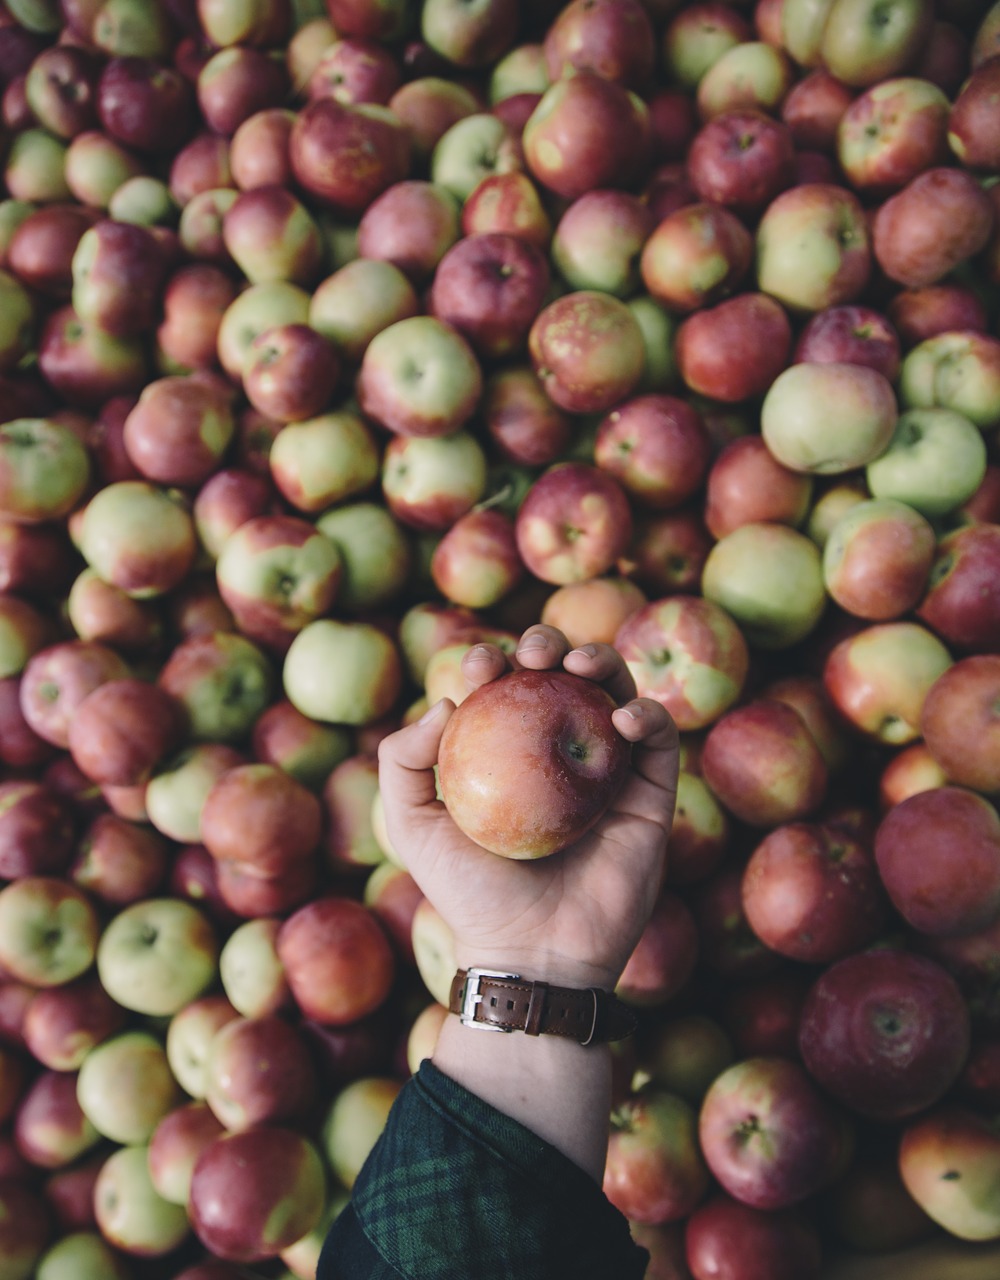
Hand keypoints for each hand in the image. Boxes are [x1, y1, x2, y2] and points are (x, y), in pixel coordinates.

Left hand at [378, 625, 679, 991]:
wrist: (532, 954)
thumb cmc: (470, 894)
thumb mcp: (413, 827)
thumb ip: (402, 761)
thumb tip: (447, 701)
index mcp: (510, 757)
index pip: (506, 689)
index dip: (495, 662)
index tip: (482, 663)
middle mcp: (561, 757)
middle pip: (564, 679)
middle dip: (549, 646)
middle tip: (533, 652)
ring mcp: (609, 775)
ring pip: (616, 694)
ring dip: (603, 661)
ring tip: (580, 663)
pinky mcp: (651, 799)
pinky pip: (661, 744)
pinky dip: (648, 715)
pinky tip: (620, 717)